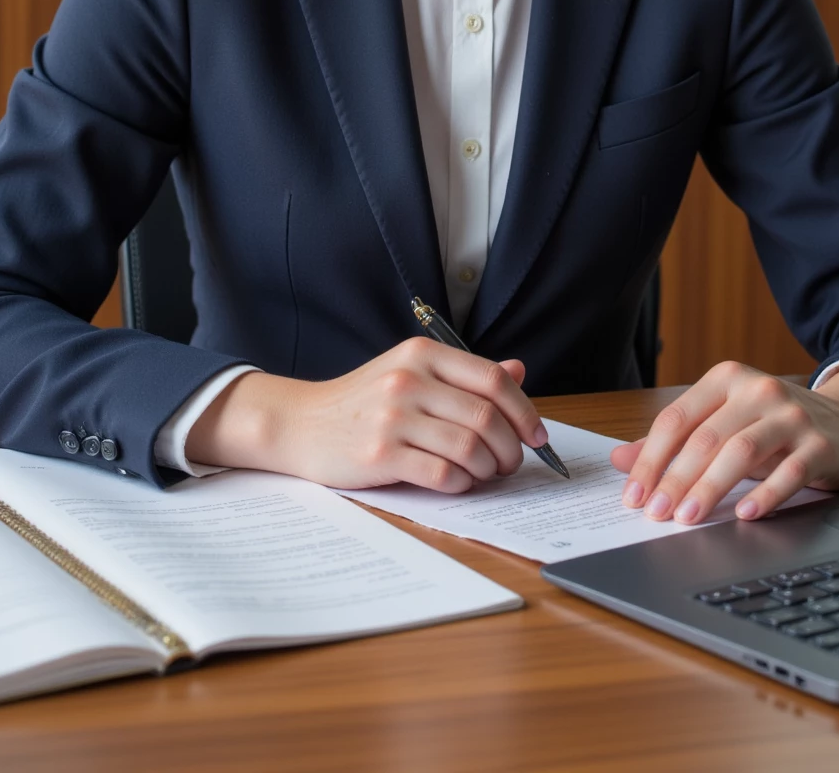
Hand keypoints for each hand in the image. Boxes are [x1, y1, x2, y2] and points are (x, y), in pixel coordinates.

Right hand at [185, 338, 548, 492]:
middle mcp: (409, 380)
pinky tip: (456, 483)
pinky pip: (442, 474)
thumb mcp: (411, 373)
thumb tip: (518, 371)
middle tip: (510, 463)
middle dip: (510, 448)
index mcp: (423, 354)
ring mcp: (393, 417)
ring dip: (488, 469)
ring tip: (483, 474)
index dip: (525, 410)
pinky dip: (460, 484)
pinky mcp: (380, 454)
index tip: (537, 435)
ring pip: (469, 448)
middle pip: (486, 417)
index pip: (493, 380)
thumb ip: (463, 375)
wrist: (301, 422)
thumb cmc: (364, 401)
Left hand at [609, 360, 838, 524]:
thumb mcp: (722, 422)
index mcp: (725, 379)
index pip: (676, 419)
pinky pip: (789, 471)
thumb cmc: (773, 425)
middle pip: (705, 438)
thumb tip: (620, 459)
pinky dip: (764, 495)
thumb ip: (674, 441)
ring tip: (688, 518)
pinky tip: (744, 514)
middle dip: (675, 480)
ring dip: (710, 488)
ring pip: (741, 452)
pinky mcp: (819, 444)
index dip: (650, 459)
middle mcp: (756, 390)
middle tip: (655, 514)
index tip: (634, 495)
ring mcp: (791, 415)